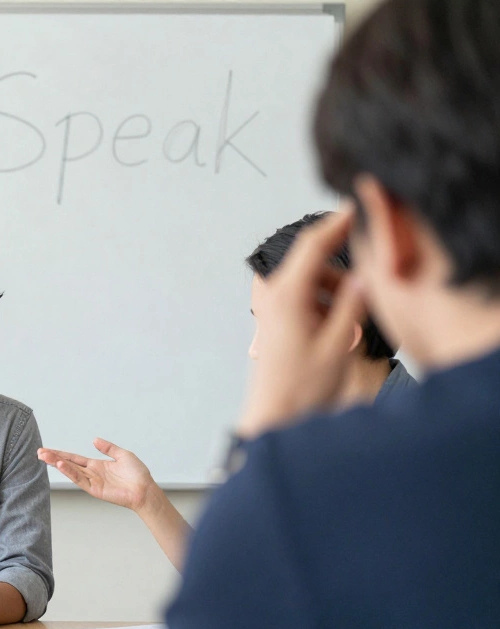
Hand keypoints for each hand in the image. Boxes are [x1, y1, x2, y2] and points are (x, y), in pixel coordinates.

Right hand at [38, 439, 156, 511]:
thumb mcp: (123, 455)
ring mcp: (92, 482)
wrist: (145, 490)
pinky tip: (60, 465)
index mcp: (96, 465)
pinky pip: (80, 479)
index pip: (74, 458)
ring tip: (44, 457)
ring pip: (71, 470)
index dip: (60, 453)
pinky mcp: (95, 490)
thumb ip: (108, 448)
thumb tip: (94, 440)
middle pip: (68, 464)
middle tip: (39, 452)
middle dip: (53, 458)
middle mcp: (92, 473)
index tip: (47, 450)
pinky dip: (69, 472)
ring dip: (57, 464)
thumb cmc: (138, 474)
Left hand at [237, 205, 367, 436]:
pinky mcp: (274, 321)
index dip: (336, 222)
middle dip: (340, 272)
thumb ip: (352, 304)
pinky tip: (336, 333)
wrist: (274, 417)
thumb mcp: (337, 344)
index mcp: (286, 296)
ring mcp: (271, 309)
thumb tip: (362, 275)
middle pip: (311, 261)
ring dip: (333, 293)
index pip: (312, 244)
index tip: (355, 207)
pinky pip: (304, 299)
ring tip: (349, 327)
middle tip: (363, 293)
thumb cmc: (301, 387)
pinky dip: (323, 306)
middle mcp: (273, 296)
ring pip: (310, 282)